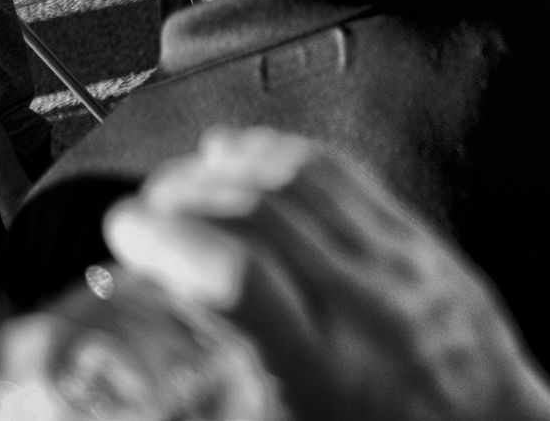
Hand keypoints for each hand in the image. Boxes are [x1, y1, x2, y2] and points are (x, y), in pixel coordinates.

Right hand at [103, 128, 549, 420]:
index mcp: (327, 374)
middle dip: (188, 196)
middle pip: (265, 213)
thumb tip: (162, 379)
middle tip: (142, 210)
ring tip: (183, 178)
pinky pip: (352, 179)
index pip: (240, 276)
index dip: (170, 240)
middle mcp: (368, 308)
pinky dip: (291, 157)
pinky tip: (253, 153)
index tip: (127, 235)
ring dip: (233, 168)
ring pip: (307, 183)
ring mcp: (402, 266)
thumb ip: (222, 400)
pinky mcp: (422, 244)